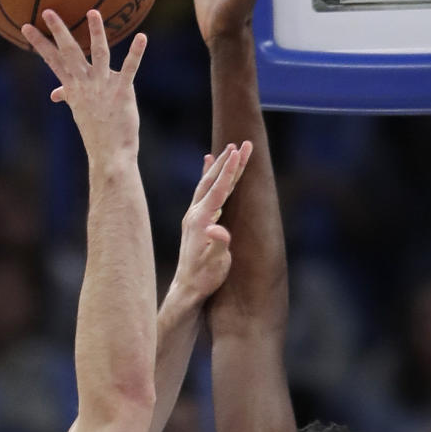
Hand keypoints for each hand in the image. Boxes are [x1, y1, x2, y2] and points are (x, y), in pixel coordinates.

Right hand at [22, 9, 146, 158]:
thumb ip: (69, 95)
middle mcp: (86, 84)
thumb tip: (55, 94)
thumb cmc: (96, 132)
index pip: (52, 60)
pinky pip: (129, 69)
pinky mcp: (122, 92)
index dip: (39, 43)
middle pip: (70, 53)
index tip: (25, 26)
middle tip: (48, 11)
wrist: (109, 154)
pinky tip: (142, 37)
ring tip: (93, 12)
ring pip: (100, 55)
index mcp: (74, 87)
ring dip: (97, 33)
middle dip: (59, 31)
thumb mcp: (79, 111)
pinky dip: (136, 54)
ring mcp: (103, 87)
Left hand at [170, 141, 251, 306]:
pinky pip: (203, 191)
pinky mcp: (194, 220)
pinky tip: (208, 162)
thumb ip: (219, 245)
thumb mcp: (216, 264)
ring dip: (219, 165)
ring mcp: (192, 215)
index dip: (230, 170)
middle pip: (214, 181)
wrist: (186, 288)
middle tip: (244, 143)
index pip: (219, 190)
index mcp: (201, 220)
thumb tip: (218, 229)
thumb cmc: (205, 277)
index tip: (239, 151)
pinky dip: (207, 175)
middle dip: (229, 161)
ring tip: (230, 148)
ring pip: (207, 184)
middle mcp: (194, 214)